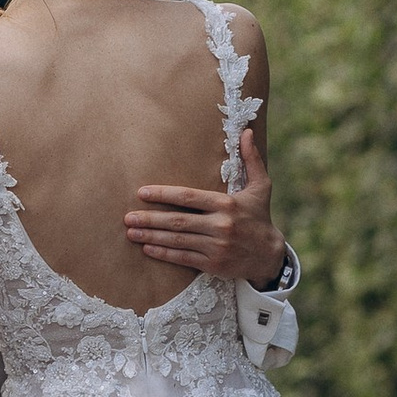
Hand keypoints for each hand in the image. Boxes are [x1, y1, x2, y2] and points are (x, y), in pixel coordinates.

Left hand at [122, 124, 288, 288]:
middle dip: (150, 218)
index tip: (142, 192)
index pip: (189, 197)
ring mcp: (216, 246)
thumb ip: (251, 159)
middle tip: (127, 216)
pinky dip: (164, 254)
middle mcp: (220, 225)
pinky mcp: (213, 264)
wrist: (269, 255)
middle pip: (178, 221)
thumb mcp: (261, 187)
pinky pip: (184, 258)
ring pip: (177, 240)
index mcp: (227, 204)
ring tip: (130, 232)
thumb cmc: (259, 216)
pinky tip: (147, 248)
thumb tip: (246, 132)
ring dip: (151, 236)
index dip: (164, 194)